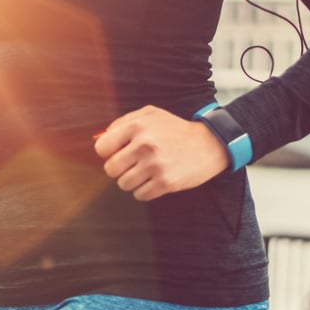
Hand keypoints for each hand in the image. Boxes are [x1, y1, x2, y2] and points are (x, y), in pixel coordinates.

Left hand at [94, 107, 231, 201]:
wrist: (209, 143)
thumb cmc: (175, 130)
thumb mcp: (150, 115)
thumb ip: (122, 123)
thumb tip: (100, 139)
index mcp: (137, 126)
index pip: (102, 148)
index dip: (108, 153)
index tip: (119, 153)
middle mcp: (145, 144)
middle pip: (111, 169)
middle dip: (120, 169)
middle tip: (134, 164)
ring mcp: (155, 165)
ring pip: (124, 184)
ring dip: (133, 181)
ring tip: (147, 171)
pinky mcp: (165, 182)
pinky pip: (140, 195)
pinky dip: (145, 190)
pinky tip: (156, 180)